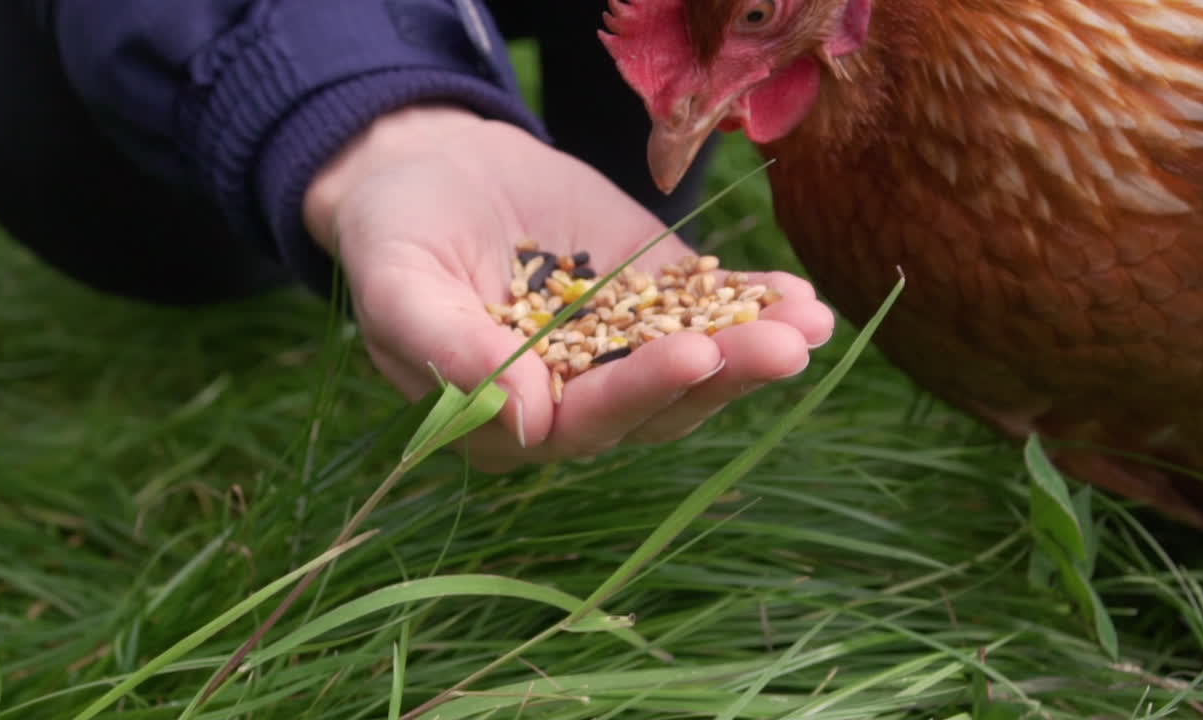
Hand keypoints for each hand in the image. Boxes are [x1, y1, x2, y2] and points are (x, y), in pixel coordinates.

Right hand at [304, 105, 833, 470]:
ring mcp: (618, 351)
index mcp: (506, 421)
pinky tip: (800, 297)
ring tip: (808, 324)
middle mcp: (572, 401)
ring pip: (692, 365)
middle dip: (721, 375)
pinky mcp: (650, 300)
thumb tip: (528, 426)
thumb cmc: (394, 232)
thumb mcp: (398, 286)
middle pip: (656, 403)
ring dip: (753, 348)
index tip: (693, 354)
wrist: (431, 168)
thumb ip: (452, 353)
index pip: (581, 422)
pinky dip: (751, 304)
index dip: (638, 393)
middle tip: (783, 345)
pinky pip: (705, 309)